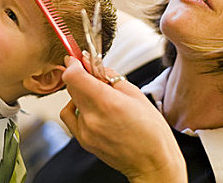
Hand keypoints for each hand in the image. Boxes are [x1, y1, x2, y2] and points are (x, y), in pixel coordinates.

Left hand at [61, 57, 186, 182]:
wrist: (152, 164)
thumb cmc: (151, 132)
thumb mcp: (136, 94)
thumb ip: (111, 77)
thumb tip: (94, 64)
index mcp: (107, 103)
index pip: (74, 77)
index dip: (73, 64)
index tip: (77, 58)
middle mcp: (92, 118)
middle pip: (71, 86)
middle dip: (79, 75)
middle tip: (94, 73)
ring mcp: (85, 131)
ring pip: (70, 101)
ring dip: (79, 92)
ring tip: (99, 96)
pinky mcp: (83, 141)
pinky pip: (71, 117)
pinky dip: (77, 108)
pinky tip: (93, 109)